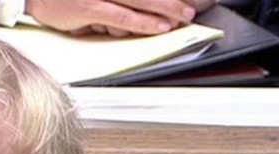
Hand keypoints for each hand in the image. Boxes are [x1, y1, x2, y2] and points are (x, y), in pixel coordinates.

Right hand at [25, 0, 217, 36]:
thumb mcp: (88, 2)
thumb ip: (108, 7)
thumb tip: (129, 21)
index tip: (180, 0)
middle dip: (170, 0)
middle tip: (190, 10)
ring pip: (139, 0)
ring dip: (164, 9)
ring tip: (182, 17)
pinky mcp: (89, 6)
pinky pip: (122, 15)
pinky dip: (142, 21)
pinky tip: (158, 25)